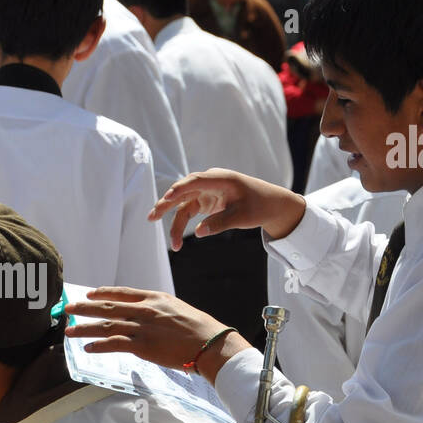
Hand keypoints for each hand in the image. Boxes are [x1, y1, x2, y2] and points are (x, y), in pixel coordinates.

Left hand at [64, 287, 251, 381]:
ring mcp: (142, 327)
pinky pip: (114, 344)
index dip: (103, 293)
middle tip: (68, 308)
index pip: (122, 293)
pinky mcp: (142, 346)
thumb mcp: (177, 309)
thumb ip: (159, 309)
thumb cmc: (200, 328)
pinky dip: (99, 346)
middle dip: (85, 308)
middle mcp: (145, 310)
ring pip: (106, 325)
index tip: (89, 294)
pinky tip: (87, 347)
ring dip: (85, 327)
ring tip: (69, 330)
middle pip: (108, 307)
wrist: (210, 343)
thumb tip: (148, 313)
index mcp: (154, 298)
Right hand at [150, 168, 305, 249]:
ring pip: (183, 205)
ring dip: (174, 221)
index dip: (179, 189)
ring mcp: (206, 192)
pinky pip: (189, 211)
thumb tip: (198, 233)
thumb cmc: (259, 206)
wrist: (271, 204)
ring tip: (171, 243)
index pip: (194, 181)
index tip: (167, 198)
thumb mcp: (243, 216)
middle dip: (166, 205)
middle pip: (182, 192)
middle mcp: (209, 183)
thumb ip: (220, 223)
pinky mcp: (206, 201)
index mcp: (220, 179)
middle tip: (151, 217)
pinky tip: (178, 240)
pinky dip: (182, 224)